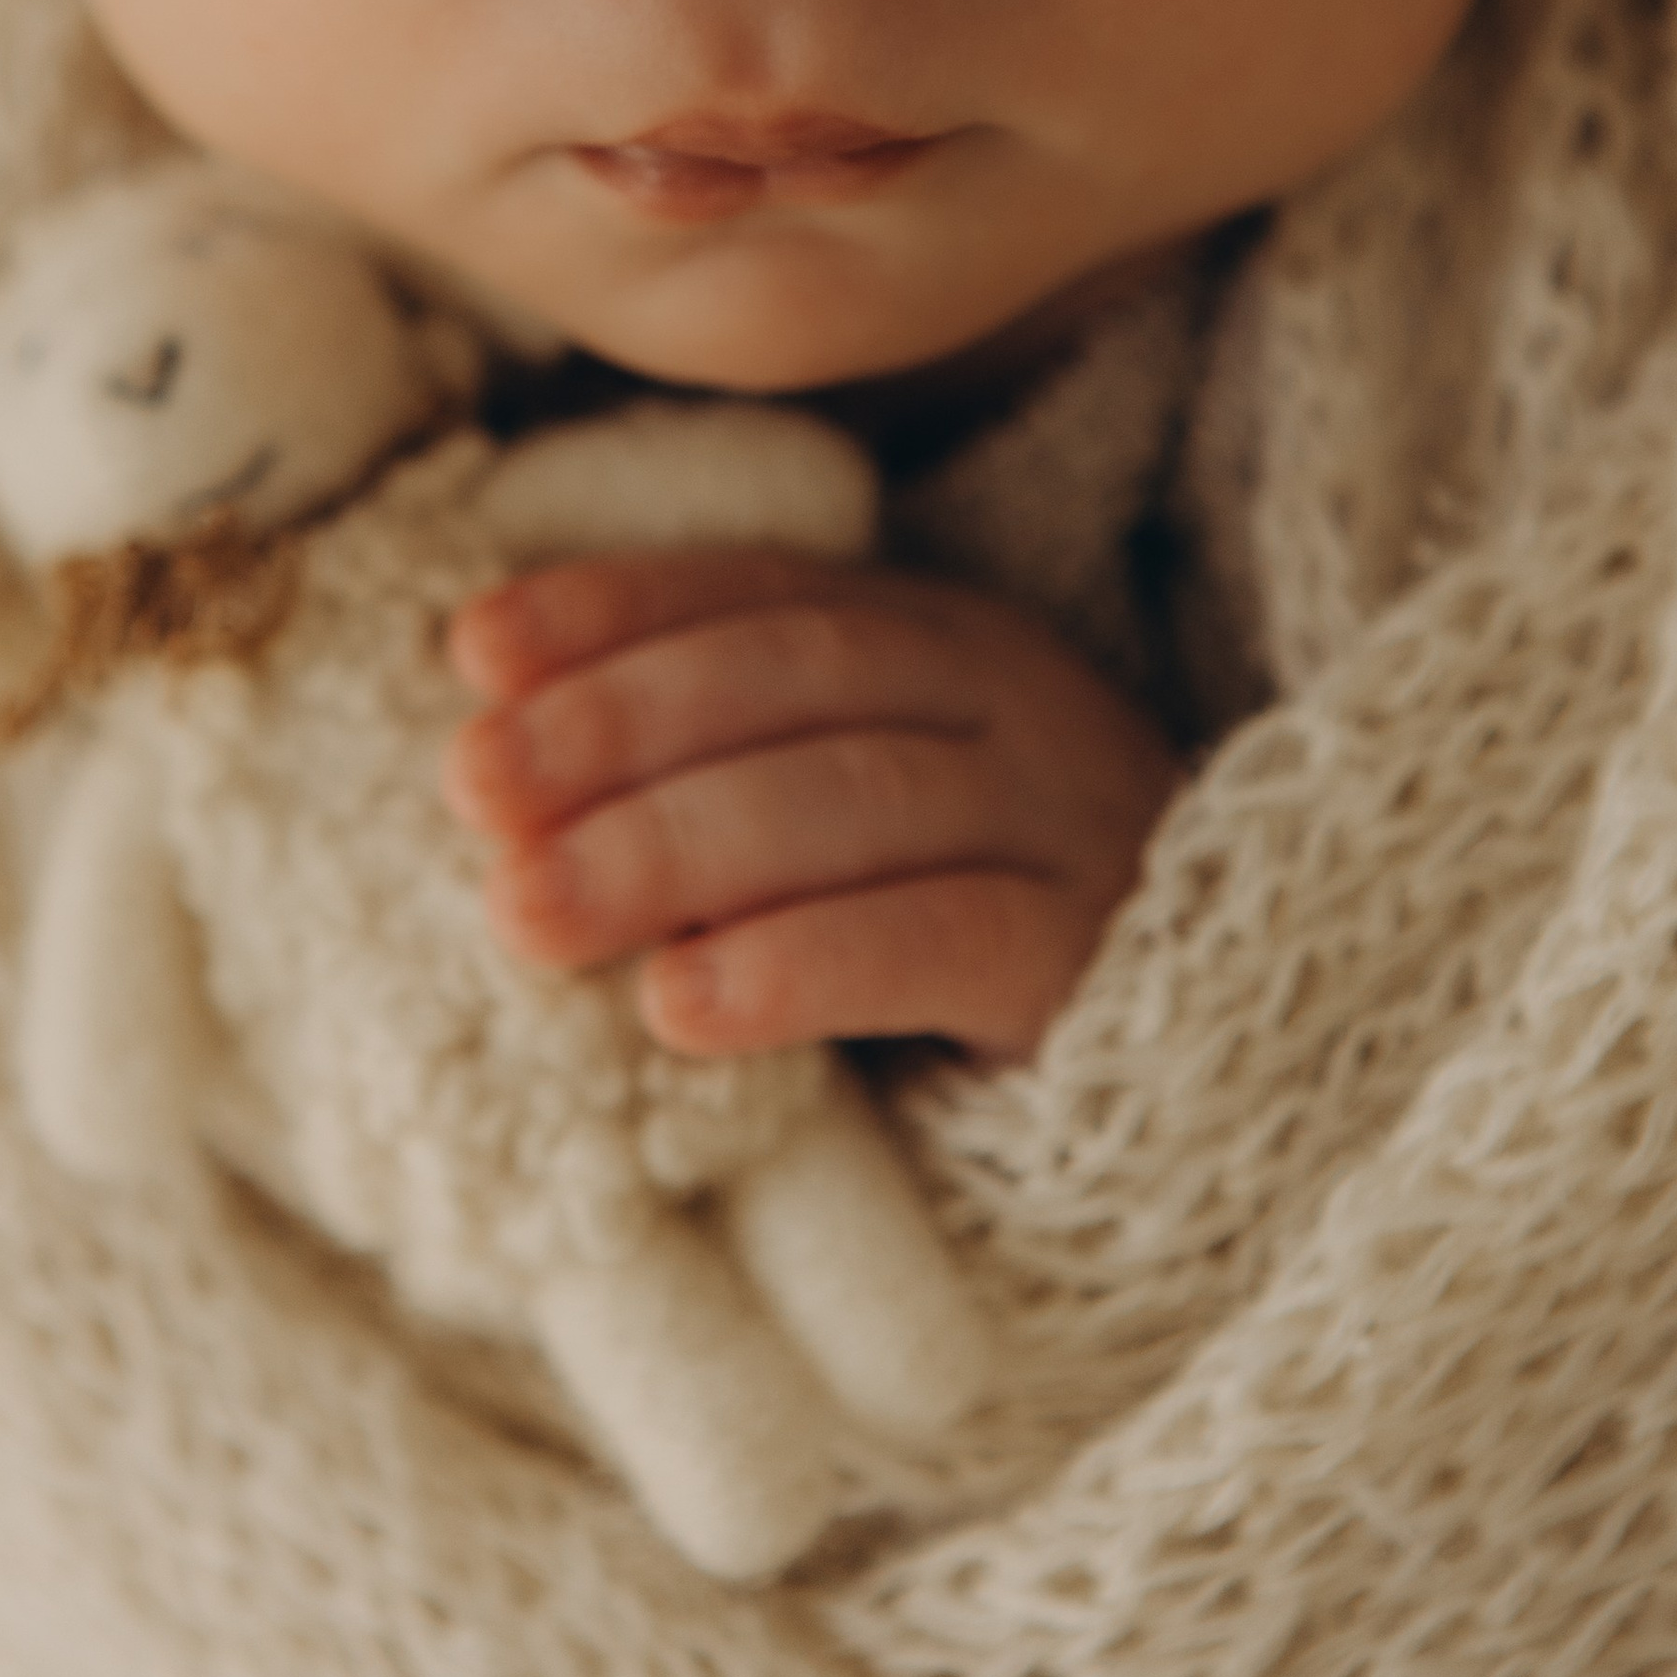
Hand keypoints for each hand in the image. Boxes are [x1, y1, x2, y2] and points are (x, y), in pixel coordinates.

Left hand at [440, 546, 1179, 1066]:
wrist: (1206, 1083)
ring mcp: (1069, 822)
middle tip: (471, 789)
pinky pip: (941, 942)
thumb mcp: (840, 833)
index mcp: (936, 639)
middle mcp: (1009, 701)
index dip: (613, 609)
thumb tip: (493, 767)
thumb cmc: (960, 951)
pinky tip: (681, 1006)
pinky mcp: (1102, 962)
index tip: (470, 649)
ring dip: (669, 847)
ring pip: (852, 797)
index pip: (758, 593)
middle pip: (791, 679)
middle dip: (613, 725)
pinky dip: (799, 964)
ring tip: (526, 911)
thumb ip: (712, 782)